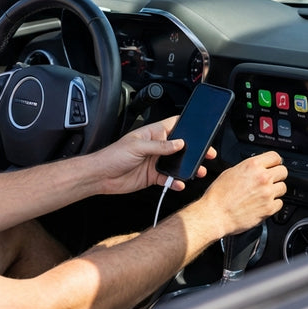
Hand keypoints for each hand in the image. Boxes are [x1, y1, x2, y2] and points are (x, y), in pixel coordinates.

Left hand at [91, 116, 215, 194]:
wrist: (100, 176)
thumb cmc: (113, 155)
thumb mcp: (138, 147)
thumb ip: (160, 146)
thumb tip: (179, 143)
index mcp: (153, 134)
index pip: (174, 125)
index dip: (187, 125)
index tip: (201, 129)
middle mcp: (156, 147)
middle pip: (180, 146)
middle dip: (194, 150)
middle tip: (207, 154)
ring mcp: (155, 162)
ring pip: (177, 164)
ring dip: (187, 168)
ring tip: (198, 171)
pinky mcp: (153, 176)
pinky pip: (168, 179)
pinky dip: (175, 182)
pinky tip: (179, 183)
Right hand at [199, 151, 286, 236]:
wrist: (215, 214)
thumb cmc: (218, 195)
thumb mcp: (230, 172)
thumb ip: (248, 168)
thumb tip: (256, 168)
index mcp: (252, 165)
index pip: (276, 157)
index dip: (275, 162)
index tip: (274, 166)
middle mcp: (262, 177)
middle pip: (283, 171)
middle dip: (277, 176)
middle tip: (270, 181)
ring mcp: (267, 193)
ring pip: (283, 187)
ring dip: (276, 191)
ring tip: (264, 194)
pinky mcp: (269, 208)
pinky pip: (280, 203)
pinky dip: (273, 205)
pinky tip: (263, 204)